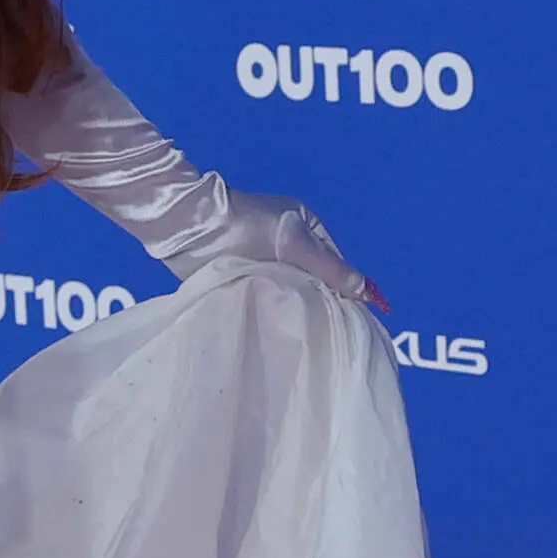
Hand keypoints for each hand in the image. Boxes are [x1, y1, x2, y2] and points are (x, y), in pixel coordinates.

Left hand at [181, 190, 381, 315]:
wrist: (190, 229)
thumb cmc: (245, 225)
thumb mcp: (293, 242)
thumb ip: (329, 268)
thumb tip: (366, 291)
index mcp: (305, 228)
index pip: (335, 265)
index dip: (347, 289)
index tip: (362, 317)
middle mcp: (287, 246)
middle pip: (314, 281)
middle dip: (322, 302)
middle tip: (334, 331)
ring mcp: (265, 263)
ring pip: (292, 292)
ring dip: (297, 308)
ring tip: (309, 332)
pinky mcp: (244, 279)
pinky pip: (268, 299)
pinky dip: (275, 311)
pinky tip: (282, 327)